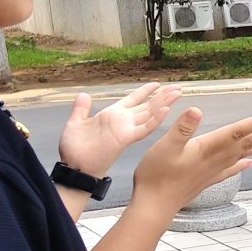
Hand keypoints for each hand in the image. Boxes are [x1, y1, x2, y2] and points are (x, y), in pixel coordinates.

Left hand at [58, 83, 181, 177]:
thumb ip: (81, 109)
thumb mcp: (75, 123)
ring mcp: (126, 129)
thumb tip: (83, 94)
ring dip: (163, 103)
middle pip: (147, 105)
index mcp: (112, 114)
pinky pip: (144, 129)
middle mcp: (123, 121)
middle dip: (162, 96)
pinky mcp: (126, 139)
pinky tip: (165, 110)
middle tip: (177, 87)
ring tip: (176, 93)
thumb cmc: (74, 149)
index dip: (145, 91)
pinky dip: (155, 120)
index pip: (133, 99)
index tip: (157, 84)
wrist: (74, 166)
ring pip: (150, 114)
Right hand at [131, 108, 251, 218]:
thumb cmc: (156, 176)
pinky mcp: (207, 180)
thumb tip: (196, 109)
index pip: (236, 133)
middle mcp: (215, 160)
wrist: (154, 206)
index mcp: (207, 148)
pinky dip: (243, 165)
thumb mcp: (164, 147)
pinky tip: (250, 163)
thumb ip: (182, 128)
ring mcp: (213, 171)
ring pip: (242, 156)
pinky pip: (231, 170)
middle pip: (246, 144)